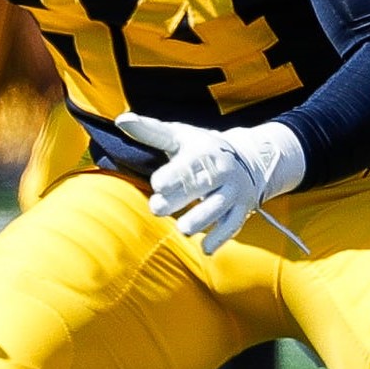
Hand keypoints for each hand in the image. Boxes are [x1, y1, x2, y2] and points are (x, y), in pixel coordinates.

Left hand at [116, 113, 305, 254]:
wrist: (248, 159)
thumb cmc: (200, 148)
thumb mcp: (178, 136)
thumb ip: (150, 132)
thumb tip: (121, 120)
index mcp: (203, 152)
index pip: (188, 164)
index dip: (173, 175)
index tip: (158, 184)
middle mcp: (221, 171)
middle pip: (200, 186)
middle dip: (179, 198)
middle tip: (157, 208)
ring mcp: (233, 192)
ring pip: (217, 208)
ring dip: (200, 220)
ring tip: (183, 229)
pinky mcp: (240, 210)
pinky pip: (232, 226)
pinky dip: (219, 238)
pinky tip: (205, 248)